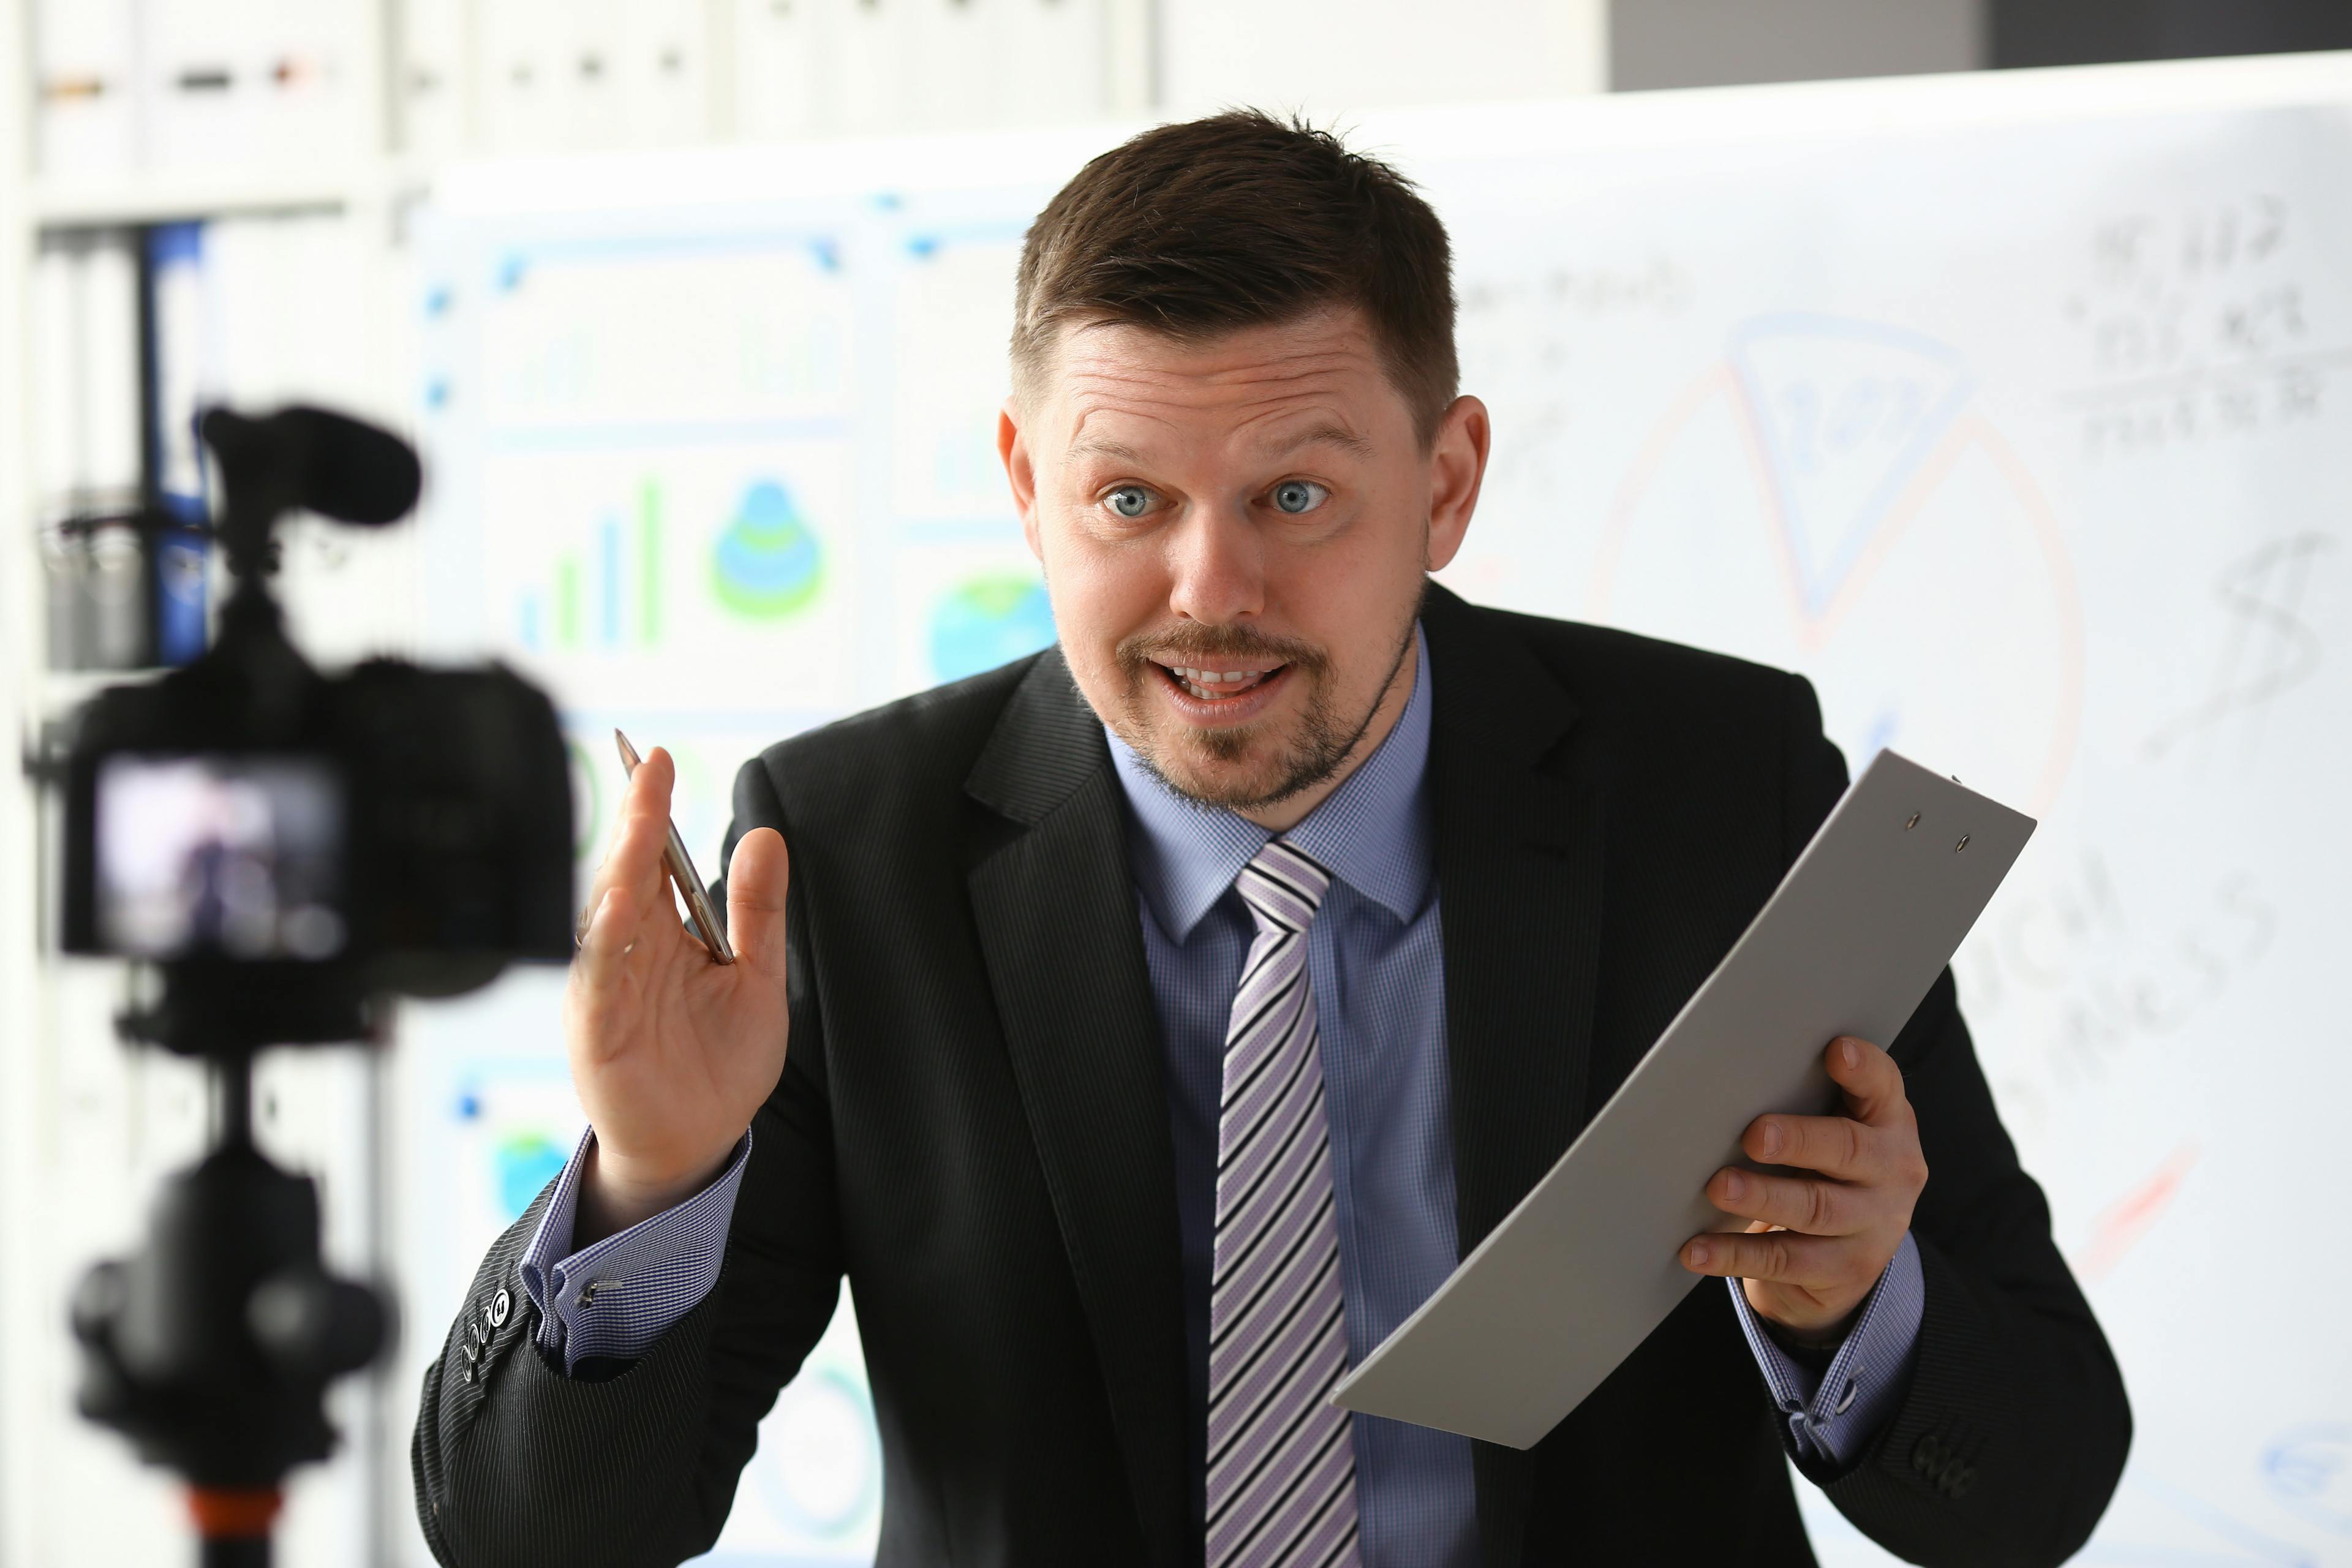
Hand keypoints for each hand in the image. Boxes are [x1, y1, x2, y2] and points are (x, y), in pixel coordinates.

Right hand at [563, 747, 792, 1244]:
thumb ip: (758, 911)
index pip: (653, 858)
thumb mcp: (756, 977)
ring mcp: (608, 991)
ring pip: (606, 919)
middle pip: (626, 875)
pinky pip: (597, 981)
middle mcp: (629, 954)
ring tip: (637, 824)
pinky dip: (605, 945)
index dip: (651, 809)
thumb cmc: (720, 1062)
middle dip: (634, 821)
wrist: (700, 1142)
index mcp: (663, 934)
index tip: (658, 758)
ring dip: (619, 870)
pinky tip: (619, 908)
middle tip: (648, 767)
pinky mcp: (598, 1032)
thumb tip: (764, 835)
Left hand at [1680, 1036, 1927, 1342]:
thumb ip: (1800, 1103)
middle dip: (1800, 1140)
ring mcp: (1875, 1225)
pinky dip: (1734, 1254)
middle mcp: (1892, 1170)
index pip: (1882, 1086)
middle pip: (1848, 1149)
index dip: (1863, 1069)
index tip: (1835, 1050)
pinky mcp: (1845, 1270)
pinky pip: (1784, 1261)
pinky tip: (1696, 1249)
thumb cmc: (1824, 1168)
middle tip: (1754, 1135)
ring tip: (1719, 1187)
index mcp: (1887, 1121)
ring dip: (1762, 1197)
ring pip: (1815, 1209)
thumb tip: (1727, 1084)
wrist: (1848, 1255)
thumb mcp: (1828, 1130)